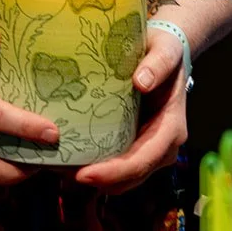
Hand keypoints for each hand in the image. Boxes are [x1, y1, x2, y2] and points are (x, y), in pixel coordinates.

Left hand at [71, 25, 188, 192]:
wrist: (165, 53)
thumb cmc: (165, 49)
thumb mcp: (165, 49)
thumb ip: (158, 64)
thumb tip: (141, 82)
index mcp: (172, 128)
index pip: (144, 160)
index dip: (115, 172)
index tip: (84, 175)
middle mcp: (164, 146)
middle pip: (132, 176)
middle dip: (99, 181)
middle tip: (61, 174)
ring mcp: (151, 149)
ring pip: (124, 178)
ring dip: (96, 179)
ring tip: (60, 170)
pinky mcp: (137, 145)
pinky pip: (119, 167)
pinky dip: (98, 169)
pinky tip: (70, 160)